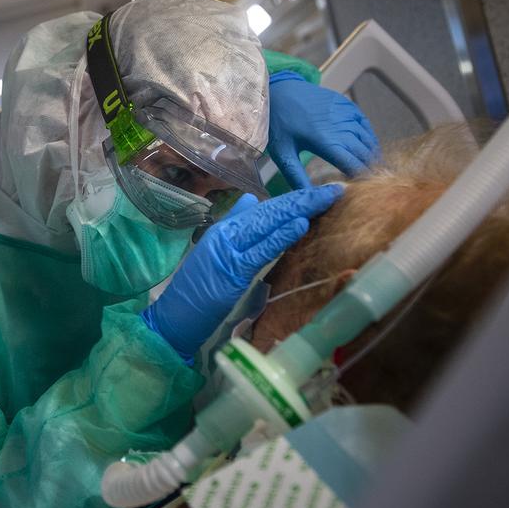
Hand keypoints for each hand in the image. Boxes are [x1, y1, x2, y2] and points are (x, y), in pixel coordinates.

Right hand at [141, 185, 342, 357]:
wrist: (175, 317)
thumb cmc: (197, 292)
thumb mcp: (215, 253)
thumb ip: (233, 227)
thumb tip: (253, 200)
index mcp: (224, 230)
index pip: (264, 209)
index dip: (293, 199)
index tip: (320, 192)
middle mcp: (226, 234)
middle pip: (270, 211)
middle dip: (303, 200)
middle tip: (334, 190)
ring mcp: (228, 249)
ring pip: (268, 224)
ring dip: (299, 210)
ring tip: (325, 199)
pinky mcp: (232, 269)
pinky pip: (262, 249)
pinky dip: (282, 235)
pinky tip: (301, 224)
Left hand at [268, 72, 380, 189]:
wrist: (278, 91)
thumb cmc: (278, 124)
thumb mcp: (283, 154)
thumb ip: (297, 177)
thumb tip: (309, 197)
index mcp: (325, 141)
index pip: (352, 163)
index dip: (360, 177)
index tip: (364, 188)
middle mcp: (339, 126)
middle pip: (363, 152)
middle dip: (370, 167)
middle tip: (375, 181)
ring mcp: (344, 113)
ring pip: (367, 137)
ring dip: (372, 152)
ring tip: (376, 167)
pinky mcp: (345, 104)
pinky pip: (364, 122)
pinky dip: (369, 135)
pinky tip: (369, 145)